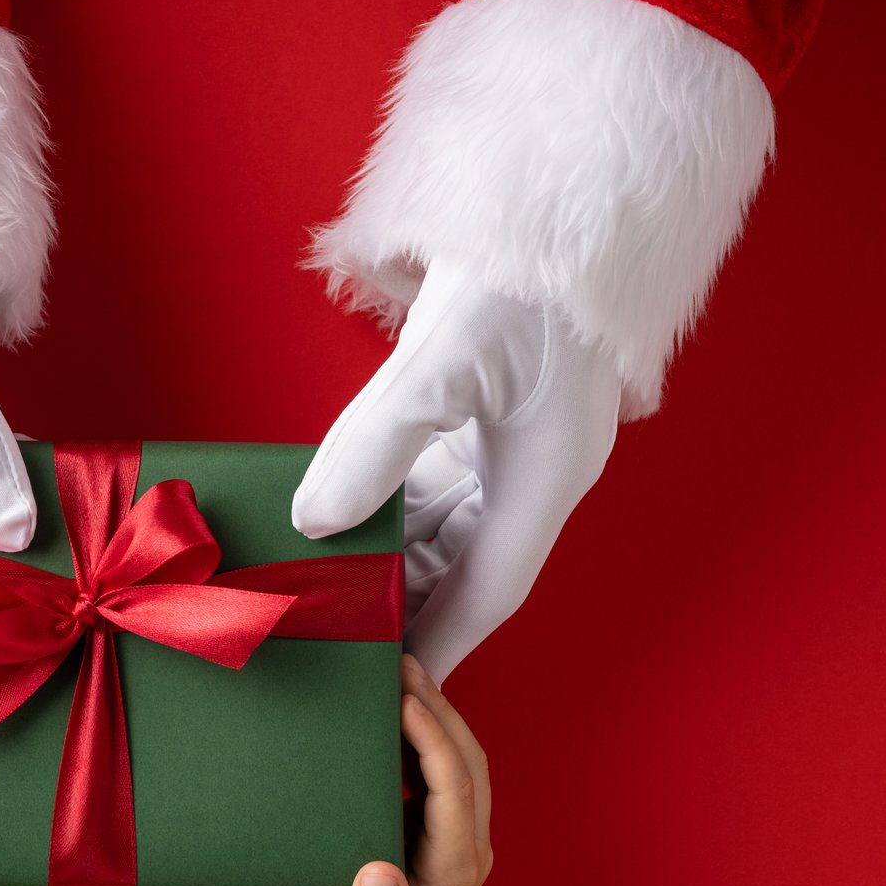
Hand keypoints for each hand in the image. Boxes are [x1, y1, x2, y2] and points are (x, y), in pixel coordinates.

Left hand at [292, 259, 622, 681]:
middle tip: (337, 639)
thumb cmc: (523, 275)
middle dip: (404, 603)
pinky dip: (392, 502)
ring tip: (327, 587)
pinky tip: (345, 514)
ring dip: (392, 553)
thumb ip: (376, 444)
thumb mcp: (444, 360)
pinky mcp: (489, 406)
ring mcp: (514, 439)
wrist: (568, 192)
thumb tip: (317, 521)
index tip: (398, 694)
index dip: (441, 643)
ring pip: (444, 521)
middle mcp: (534, 470)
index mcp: (544, 479)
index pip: (487, 591)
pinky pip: (435, 477)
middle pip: (463, 563)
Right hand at [327, 654, 491, 885]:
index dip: (433, 740)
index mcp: (454, 865)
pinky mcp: (444, 831)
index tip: (406, 701)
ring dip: (437, 715)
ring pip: (461, 761)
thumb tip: (379, 874)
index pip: (453, 788)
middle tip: (404, 665)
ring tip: (402, 675)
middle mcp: (468, 843)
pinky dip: (427, 736)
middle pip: (466, 761)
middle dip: (440, 709)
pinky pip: (444, 771)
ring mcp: (461, 835)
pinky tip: (398, 714)